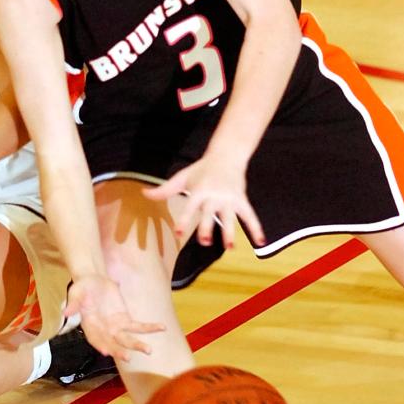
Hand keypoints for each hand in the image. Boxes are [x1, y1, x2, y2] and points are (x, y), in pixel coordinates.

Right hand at [65, 274, 164, 361]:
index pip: (95, 339)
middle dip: (120, 350)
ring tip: (149, 350)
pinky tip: (161, 328)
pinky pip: (139, 326)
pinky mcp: (126, 320)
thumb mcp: (76, 293)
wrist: (94, 280)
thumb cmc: (82, 288)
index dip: (100, 346)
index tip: (106, 352)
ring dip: (138, 344)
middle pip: (113, 343)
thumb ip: (73, 303)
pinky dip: (150, 328)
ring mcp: (116, 327)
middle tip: (128, 357)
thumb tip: (65, 312)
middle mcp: (103, 331)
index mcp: (90, 327)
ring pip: (128, 339)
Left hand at [144, 155, 264, 249]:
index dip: (184, 220)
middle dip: (208, 228)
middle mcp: (214, 196)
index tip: (179, 232)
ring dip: (230, 232)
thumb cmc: (201, 169)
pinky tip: (260, 242)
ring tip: (230, 247)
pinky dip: (256, 228)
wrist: (226, 156)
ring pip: (230, 218)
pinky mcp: (241, 200)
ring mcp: (229, 199)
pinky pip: (250, 215)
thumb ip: (164, 190)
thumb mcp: (181, 178)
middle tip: (205, 242)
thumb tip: (144, 193)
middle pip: (210, 214)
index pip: (190, 207)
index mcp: (199, 191)